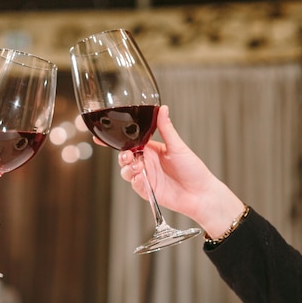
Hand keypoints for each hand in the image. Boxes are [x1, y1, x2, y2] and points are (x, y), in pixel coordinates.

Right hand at [117, 105, 243, 237]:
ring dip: (128, 169)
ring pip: (126, 172)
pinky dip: (136, 182)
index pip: (130, 142)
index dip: (115, 140)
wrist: (201, 194)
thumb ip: (166, 129)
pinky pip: (135, 186)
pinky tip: (142, 179)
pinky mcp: (148, 191)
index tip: (100, 137)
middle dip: (122, 156)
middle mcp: (147, 162)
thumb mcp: (178, 146)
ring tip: (138, 168)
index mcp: (152, 149)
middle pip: (124, 158)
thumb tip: (162, 108)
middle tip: (129, 156)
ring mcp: (147, 177)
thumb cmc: (194, 169)